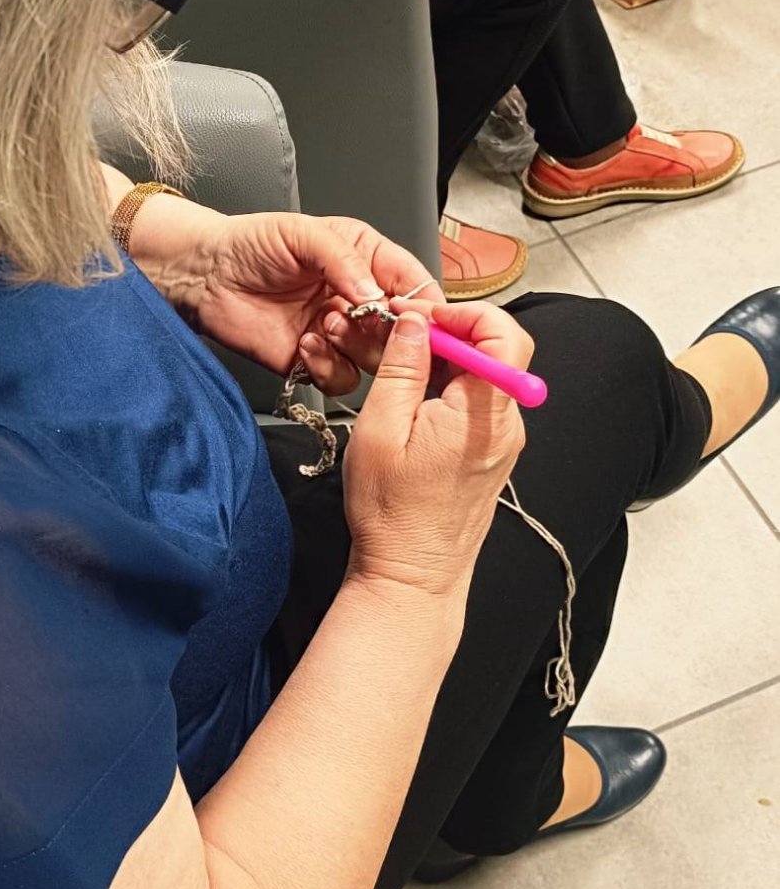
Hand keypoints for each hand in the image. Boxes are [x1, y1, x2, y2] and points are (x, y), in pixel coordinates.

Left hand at [135, 204, 441, 392]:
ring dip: (354, 347)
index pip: (415, 285)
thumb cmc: (250, 243)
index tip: (419, 319)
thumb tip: (376, 296)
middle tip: (359, 319)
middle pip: (403, 330)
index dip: (424, 306)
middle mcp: (359, 299)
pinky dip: (327, 366)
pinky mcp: (314, 361)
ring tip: (324, 323)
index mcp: (367, 260)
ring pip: (377, 360)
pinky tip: (304, 343)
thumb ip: (344, 260)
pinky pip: (341, 379)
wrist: (205, 276)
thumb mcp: (302, 233)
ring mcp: (339, 333)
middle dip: (388, 330)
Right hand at [344, 300, 530, 602]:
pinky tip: (416, 397)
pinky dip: (451, 385)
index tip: (422, 317)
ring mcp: (504, 440)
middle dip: (454, 329)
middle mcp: (506, 425)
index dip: (463, 313)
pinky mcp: (492, 452)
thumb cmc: (394, 515)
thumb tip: (415, 322)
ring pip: (488, 372)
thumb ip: (402, 367)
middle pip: (499, 348)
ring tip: (405, 366)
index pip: (503, 333)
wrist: (412, 576)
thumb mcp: (381, 429)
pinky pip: (481, 400)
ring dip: (450, 357)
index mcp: (484, 413)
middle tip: (409, 334)